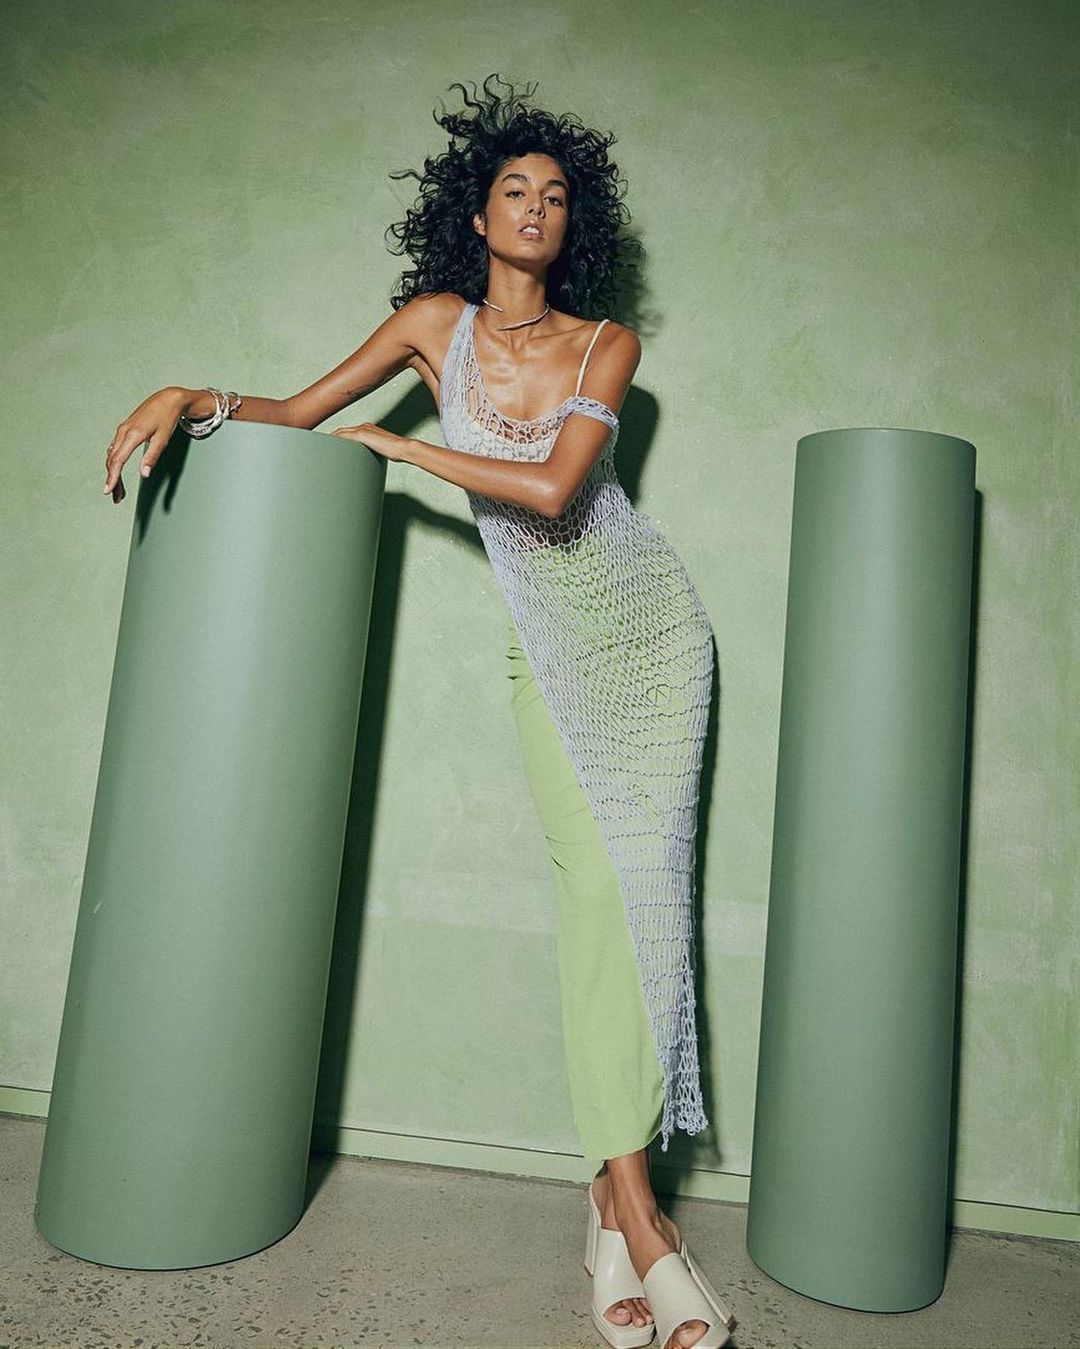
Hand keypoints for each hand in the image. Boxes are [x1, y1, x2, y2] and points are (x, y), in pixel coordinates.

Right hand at [103, 386, 187, 504]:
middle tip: (116, 498)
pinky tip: (117, 471)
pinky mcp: (125, 430)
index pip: (117, 460)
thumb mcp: (163, 439)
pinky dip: (115, 462)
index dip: (112, 477)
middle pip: (112, 460)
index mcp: (132, 434)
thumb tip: (143, 475)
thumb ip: (151, 457)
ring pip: (113, 455)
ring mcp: (122, 430)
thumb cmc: (167, 418)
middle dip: (113, 480)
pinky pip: (115, 448)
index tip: (108, 490)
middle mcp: (123, 431)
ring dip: (113, 472)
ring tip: (119, 490)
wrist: (168, 399)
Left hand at [330, 422, 412, 461]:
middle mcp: (364, 426)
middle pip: (342, 431)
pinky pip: (343, 435)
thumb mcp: (382, 450)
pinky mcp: (361, 435)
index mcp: (368, 429)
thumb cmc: (397, 451)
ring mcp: (362, 430)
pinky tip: (329, 445)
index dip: (340, 437)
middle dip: (332, 437)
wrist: (402, 448)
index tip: (333, 444)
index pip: (349, 432)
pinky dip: (335, 439)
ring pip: (340, 432)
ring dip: (331, 438)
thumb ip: (374, 451)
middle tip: (322, 445)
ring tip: (321, 446)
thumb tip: (371, 460)